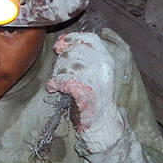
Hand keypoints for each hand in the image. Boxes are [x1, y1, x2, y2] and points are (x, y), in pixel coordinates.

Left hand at [46, 32, 125, 150]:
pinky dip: (55, 84)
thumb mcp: (95, 73)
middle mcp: (103, 65)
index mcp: (107, 59)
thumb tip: (62, 44)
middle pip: (73, 52)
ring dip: (57, 75)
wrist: (102, 124)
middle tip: (59, 75)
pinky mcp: (85, 90)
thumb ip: (83, 58)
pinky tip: (56, 89)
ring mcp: (96, 77)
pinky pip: (62, 80)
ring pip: (65, 65)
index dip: (72, 39)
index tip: (59, 46)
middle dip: (60, 63)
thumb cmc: (94, 100)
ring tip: (60, 84)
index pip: (89, 38)